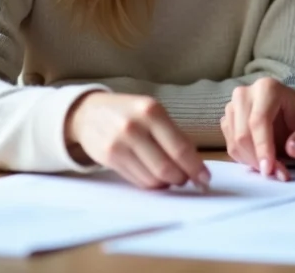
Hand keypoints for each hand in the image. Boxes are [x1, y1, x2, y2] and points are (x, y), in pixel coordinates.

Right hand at [64, 91, 209, 190]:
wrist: (89, 113)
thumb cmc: (129, 113)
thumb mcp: (152, 112)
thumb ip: (173, 135)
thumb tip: (195, 165)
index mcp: (152, 111)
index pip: (180, 148)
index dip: (195, 167)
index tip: (205, 178)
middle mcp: (135, 127)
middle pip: (166, 167)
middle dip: (182, 179)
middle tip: (187, 180)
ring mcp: (119, 144)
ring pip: (152, 179)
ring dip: (166, 184)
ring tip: (170, 178)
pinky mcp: (109, 158)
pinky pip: (137, 181)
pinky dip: (151, 184)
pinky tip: (153, 176)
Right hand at [222, 77, 294, 180]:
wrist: (293, 113)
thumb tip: (293, 150)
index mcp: (267, 88)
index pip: (259, 121)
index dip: (263, 148)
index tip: (269, 170)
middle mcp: (245, 94)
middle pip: (243, 134)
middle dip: (258, 159)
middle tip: (276, 174)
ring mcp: (233, 107)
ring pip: (234, 142)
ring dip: (252, 161)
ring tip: (272, 167)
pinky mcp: (227, 121)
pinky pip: (230, 146)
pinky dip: (245, 159)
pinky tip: (262, 159)